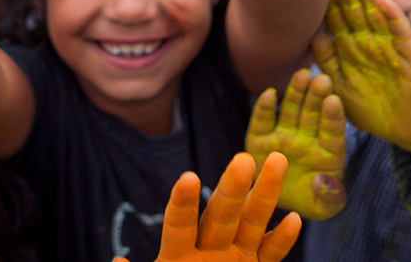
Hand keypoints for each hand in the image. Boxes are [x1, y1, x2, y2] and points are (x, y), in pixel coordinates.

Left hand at [112, 155, 300, 261]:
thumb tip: (118, 260)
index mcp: (178, 257)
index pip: (179, 225)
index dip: (182, 204)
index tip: (187, 178)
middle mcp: (209, 251)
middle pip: (221, 215)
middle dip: (232, 188)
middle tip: (244, 159)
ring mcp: (235, 258)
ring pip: (252, 223)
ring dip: (265, 195)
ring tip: (277, 161)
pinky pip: (271, 255)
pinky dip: (281, 240)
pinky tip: (293, 220)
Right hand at [245, 70, 345, 220]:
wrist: (279, 205)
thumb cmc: (311, 201)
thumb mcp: (325, 204)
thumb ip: (329, 195)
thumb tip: (324, 182)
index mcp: (328, 151)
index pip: (332, 131)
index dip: (333, 116)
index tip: (334, 100)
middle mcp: (307, 137)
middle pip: (313, 113)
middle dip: (317, 96)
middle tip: (321, 79)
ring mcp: (284, 135)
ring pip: (291, 110)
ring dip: (296, 92)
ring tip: (302, 76)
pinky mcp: (261, 139)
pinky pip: (263, 121)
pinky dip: (265, 107)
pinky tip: (270, 94)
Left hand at [311, 0, 410, 158]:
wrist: (408, 130)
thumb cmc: (374, 108)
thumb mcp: (342, 84)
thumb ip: (327, 60)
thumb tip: (310, 34)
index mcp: (354, 46)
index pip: (338, 16)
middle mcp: (372, 40)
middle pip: (355, 6)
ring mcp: (391, 44)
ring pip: (377, 9)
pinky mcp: (410, 55)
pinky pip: (400, 31)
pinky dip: (392, 15)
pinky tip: (382, 0)